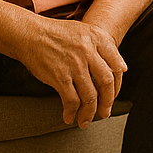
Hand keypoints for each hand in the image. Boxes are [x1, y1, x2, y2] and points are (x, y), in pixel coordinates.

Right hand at [14, 13, 126, 127]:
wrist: (30, 34)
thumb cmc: (56, 34)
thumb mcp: (85, 31)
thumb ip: (104, 47)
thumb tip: (123, 68)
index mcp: (97, 38)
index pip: (116, 66)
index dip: (117, 85)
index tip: (112, 96)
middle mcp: (88, 50)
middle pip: (106, 83)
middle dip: (107, 103)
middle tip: (104, 112)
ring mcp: (75, 64)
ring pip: (90, 96)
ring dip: (89, 113)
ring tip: (86, 121)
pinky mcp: (60, 76)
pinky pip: (71, 100)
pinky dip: (72, 112)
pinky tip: (69, 117)